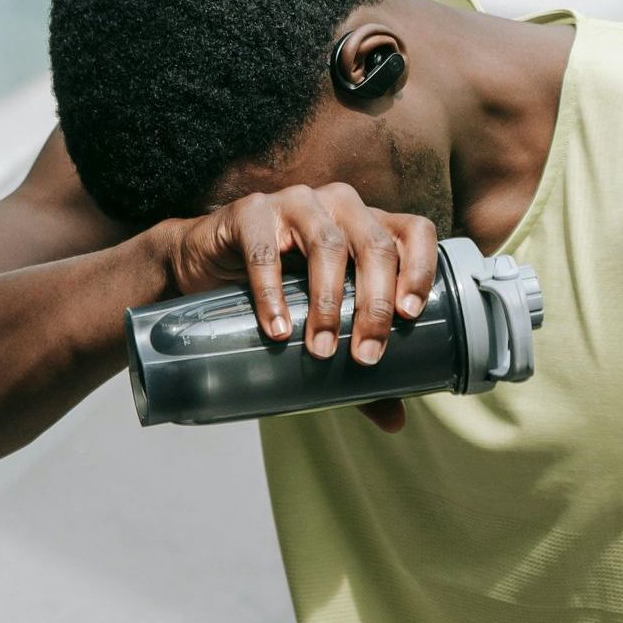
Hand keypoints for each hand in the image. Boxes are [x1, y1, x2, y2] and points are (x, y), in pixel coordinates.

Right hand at [162, 183, 439, 432]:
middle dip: (375, 304)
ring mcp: (296, 202)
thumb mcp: (321, 321)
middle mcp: (339, 206)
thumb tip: (396, 420)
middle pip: (374, 245)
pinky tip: (276, 329)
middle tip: (365, 355)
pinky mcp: (250, 211)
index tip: (411, 315)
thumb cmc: (278, 291)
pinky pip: (265, 250)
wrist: (202, 267)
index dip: (421, 268)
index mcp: (369, 225)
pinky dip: (272, 294)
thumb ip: (356, 357)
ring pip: (327, 245)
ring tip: (320, 349)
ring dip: (327, 302)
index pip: (413, 231)